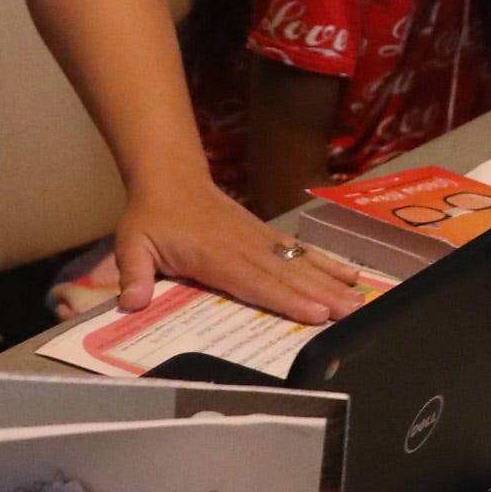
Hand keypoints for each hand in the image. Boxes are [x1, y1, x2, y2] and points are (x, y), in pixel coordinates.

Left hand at [119, 172, 360, 322]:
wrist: (171, 177)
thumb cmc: (152, 216)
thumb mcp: (132, 244)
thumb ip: (134, 274)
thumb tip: (132, 303)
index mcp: (215, 255)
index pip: (254, 281)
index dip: (285, 299)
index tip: (314, 313)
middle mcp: (244, 247)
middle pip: (287, 276)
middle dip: (321, 296)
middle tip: (351, 314)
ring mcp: (260, 240)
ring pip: (300, 264)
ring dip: (331, 282)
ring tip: (357, 299)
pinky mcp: (267, 236)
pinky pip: (300, 251)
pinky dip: (325, 263)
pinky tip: (349, 273)